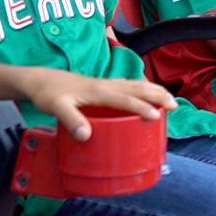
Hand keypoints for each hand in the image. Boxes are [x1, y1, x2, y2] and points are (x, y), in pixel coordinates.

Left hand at [21, 70, 175, 140]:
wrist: (41, 80)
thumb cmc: (49, 94)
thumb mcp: (56, 108)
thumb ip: (71, 120)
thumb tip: (86, 136)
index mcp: (98, 91)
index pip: (125, 99)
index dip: (141, 107)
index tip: (157, 116)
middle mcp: (106, 85)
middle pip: (137, 87)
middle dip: (157, 95)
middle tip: (174, 106)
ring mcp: (106, 84)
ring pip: (136, 84)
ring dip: (154, 90)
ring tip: (170, 100)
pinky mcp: (104, 86)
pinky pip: (129, 86)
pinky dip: (144, 89)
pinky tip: (148, 95)